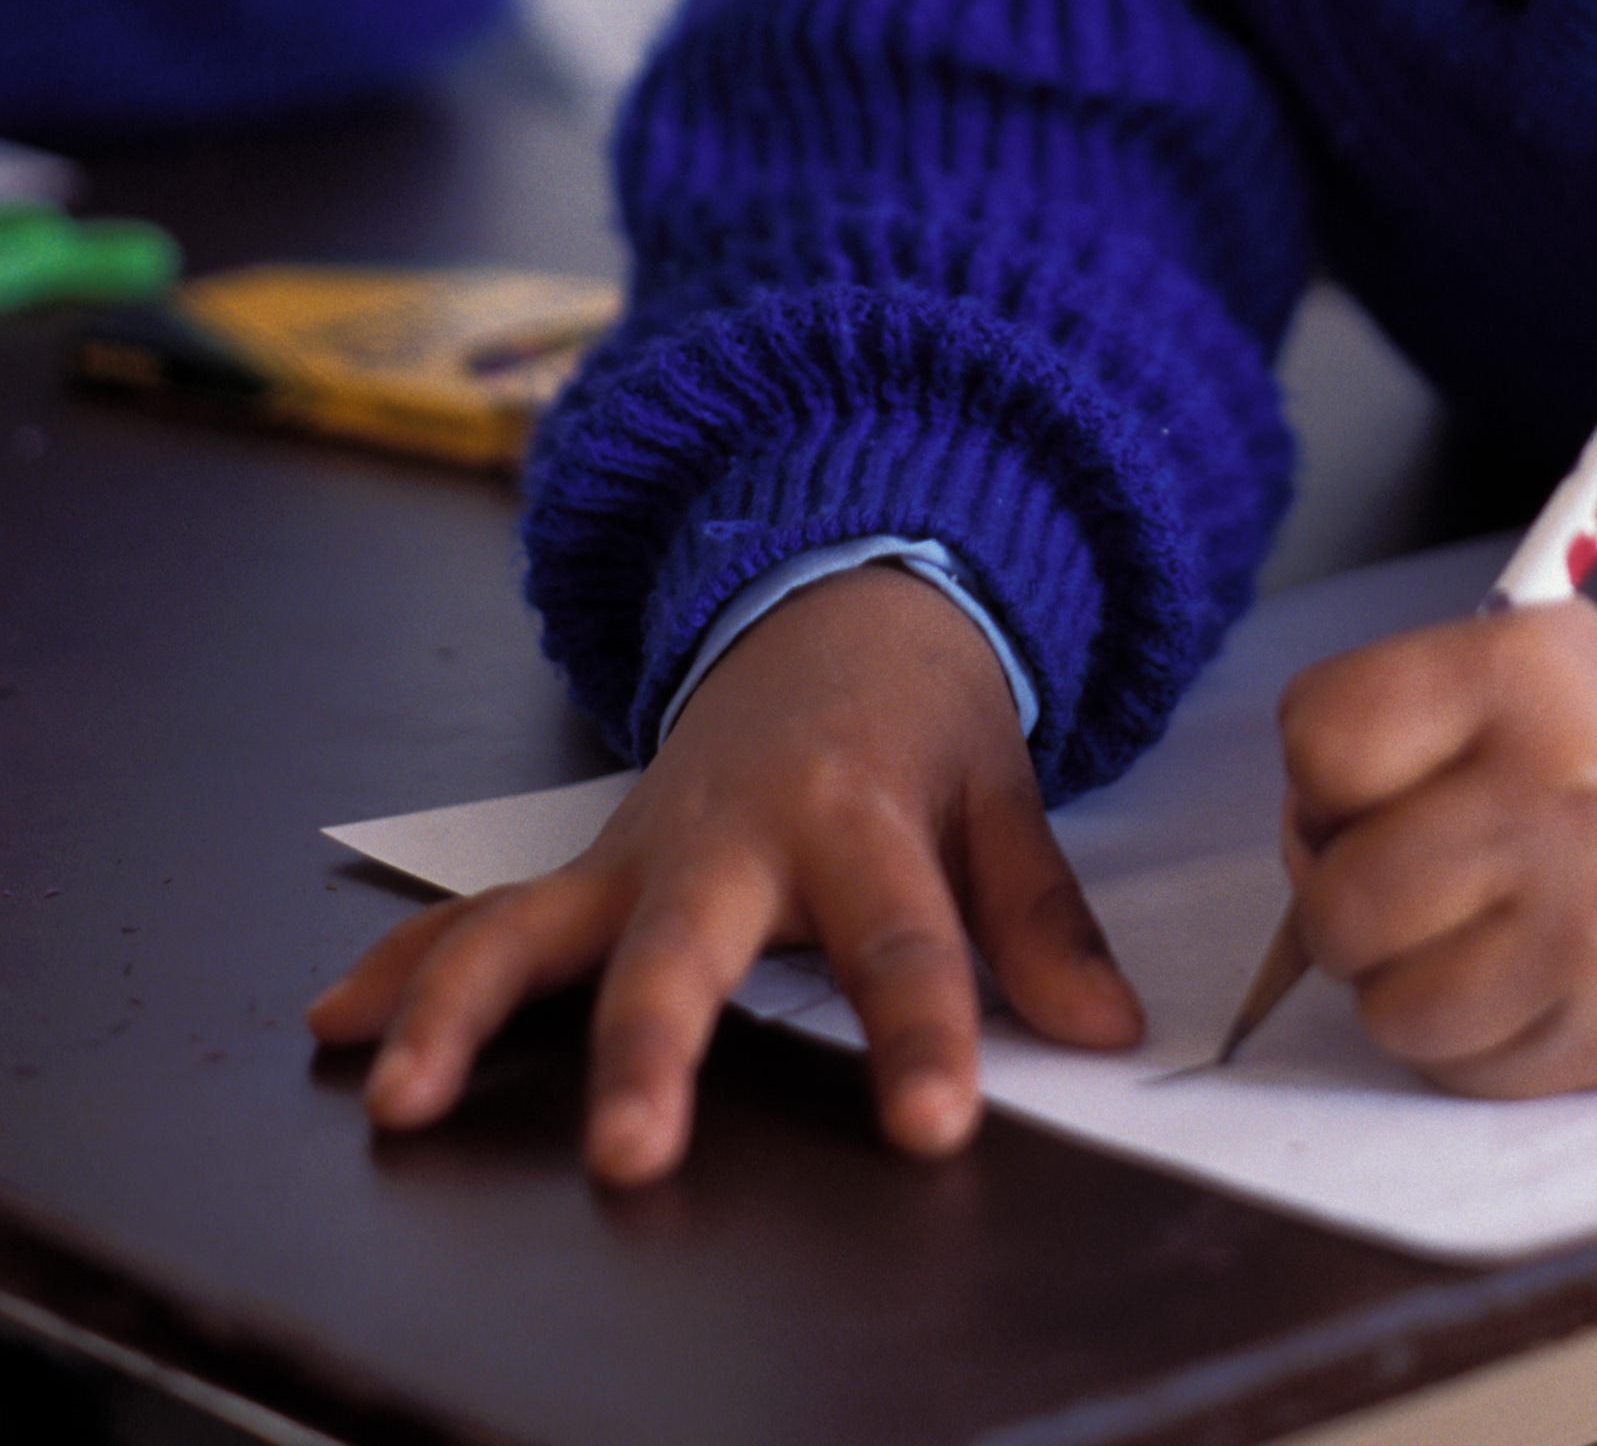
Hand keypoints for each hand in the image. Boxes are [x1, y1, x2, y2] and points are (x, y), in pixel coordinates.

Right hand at [307, 564, 1139, 1182]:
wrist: (835, 600)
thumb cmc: (919, 718)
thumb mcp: (1003, 793)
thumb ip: (1041, 916)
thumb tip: (1107, 1026)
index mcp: (857, 812)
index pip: (900, 939)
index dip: (919, 1034)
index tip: (930, 1125)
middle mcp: (731, 833)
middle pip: (684, 948)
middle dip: (649, 1049)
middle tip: (626, 1152)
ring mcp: (640, 850)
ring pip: (535, 926)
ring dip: (463, 1011)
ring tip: (406, 1102)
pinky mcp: (588, 867)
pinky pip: (483, 915)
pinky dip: (403, 967)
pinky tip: (334, 1026)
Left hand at [1275, 606, 1596, 1093]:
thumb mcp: (1509, 653)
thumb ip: (1385, 721)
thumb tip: (1299, 846)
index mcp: (1527, 675)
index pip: (1322, 745)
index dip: (1320, 773)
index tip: (1365, 776)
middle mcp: (1567, 800)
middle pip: (1339, 901)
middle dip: (1343, 891)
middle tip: (1403, 864)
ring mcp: (1593, 934)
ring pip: (1383, 1008)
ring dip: (1397, 976)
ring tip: (1461, 920)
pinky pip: (1452, 1069)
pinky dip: (1458, 1032)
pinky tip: (1511, 969)